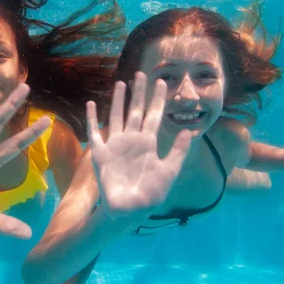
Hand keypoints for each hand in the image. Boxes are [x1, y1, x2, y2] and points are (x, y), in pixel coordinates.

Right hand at [87, 72, 191, 222]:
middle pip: (136, 110)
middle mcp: (132, 140)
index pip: (154, 115)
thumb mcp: (169, 171)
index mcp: (148, 143)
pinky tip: (92, 104)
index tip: (161, 82)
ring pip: (117, 116)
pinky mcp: (100, 153)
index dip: (157, 99)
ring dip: (119, 100)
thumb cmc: (151, 193)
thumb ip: (179, 151)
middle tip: (141, 74)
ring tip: (121, 82)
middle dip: (139, 93)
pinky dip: (92, 118)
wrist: (130, 210)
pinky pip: (95, 132)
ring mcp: (115, 145)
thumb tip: (190, 131)